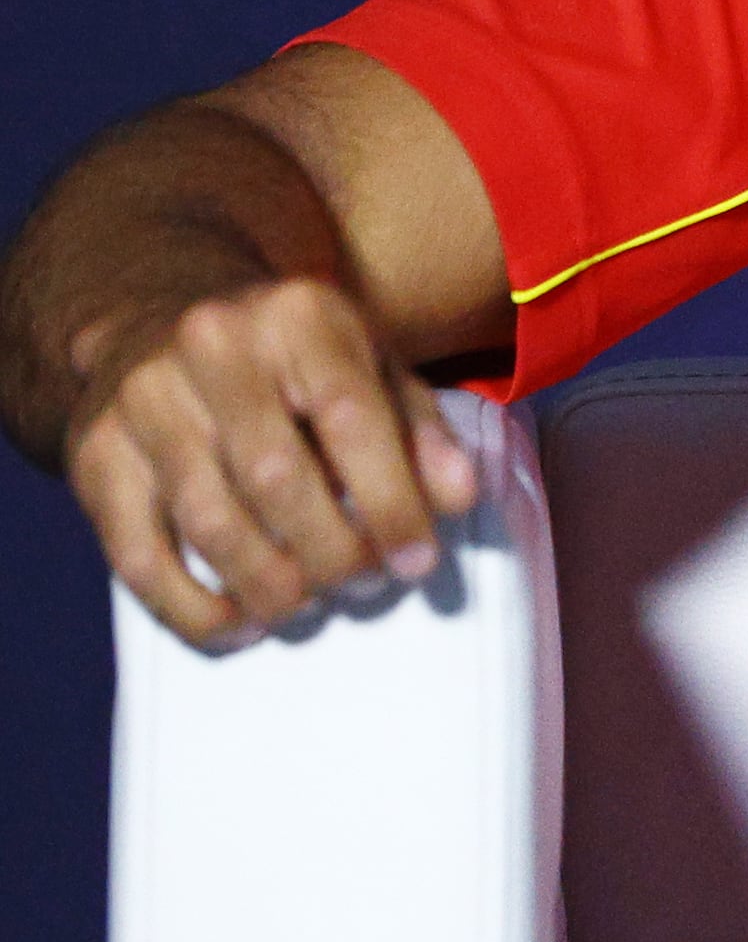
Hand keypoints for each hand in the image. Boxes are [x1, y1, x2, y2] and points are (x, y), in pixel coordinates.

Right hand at [65, 279, 479, 644]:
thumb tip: (457, 499)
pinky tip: (240, 626)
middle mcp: (210, 348)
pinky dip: (192, 608)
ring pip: (210, 524)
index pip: (351, 418)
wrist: (156, 320)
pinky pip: (138, 557)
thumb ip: (419, 429)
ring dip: (269, 586)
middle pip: (276, 479)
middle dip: (332, 552)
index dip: (391, 502)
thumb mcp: (369, 365)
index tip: (416, 562)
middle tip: (365, 586)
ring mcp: (142, 402)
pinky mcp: (95, 457)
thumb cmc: (291, 360)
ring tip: (309, 605)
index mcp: (297, 316)